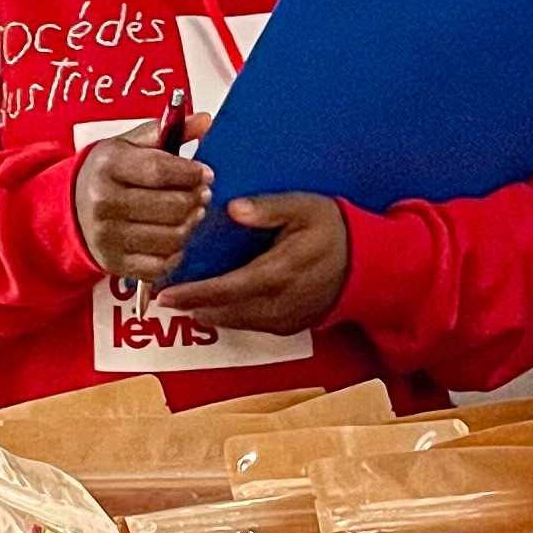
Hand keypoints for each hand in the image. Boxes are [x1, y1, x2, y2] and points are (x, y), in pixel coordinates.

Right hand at [71, 112, 215, 286]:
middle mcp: (104, 203)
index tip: (205, 174)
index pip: (159, 170)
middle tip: (201, 194)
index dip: (190, 173)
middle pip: (171, 206)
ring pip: (172, 237)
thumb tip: (204, 120)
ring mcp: (107, 237)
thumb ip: (165, 132)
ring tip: (190, 214)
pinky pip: (161, 265)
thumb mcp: (128, 146)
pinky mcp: (114, 263)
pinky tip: (174, 237)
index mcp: (107, 167)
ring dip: (189, 225)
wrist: (69, 209)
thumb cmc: (106, 175)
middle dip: (195, 200)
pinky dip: (176, 253)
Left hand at [153, 193, 349, 334]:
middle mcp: (280, 302)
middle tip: (162, 296)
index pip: (228, 287)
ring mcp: (286, 318)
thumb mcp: (305, 207)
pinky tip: (214, 306)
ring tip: (182, 300)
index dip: (195, 293)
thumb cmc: (335, 230)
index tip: (166, 293)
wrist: (369, 264)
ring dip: (208, 312)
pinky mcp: (289, 325)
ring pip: (235, 321)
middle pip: (225, 311)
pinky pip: (251, 325)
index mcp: (280, 271)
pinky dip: (229, 317)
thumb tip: (233, 209)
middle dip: (192, 305)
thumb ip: (268, 208)